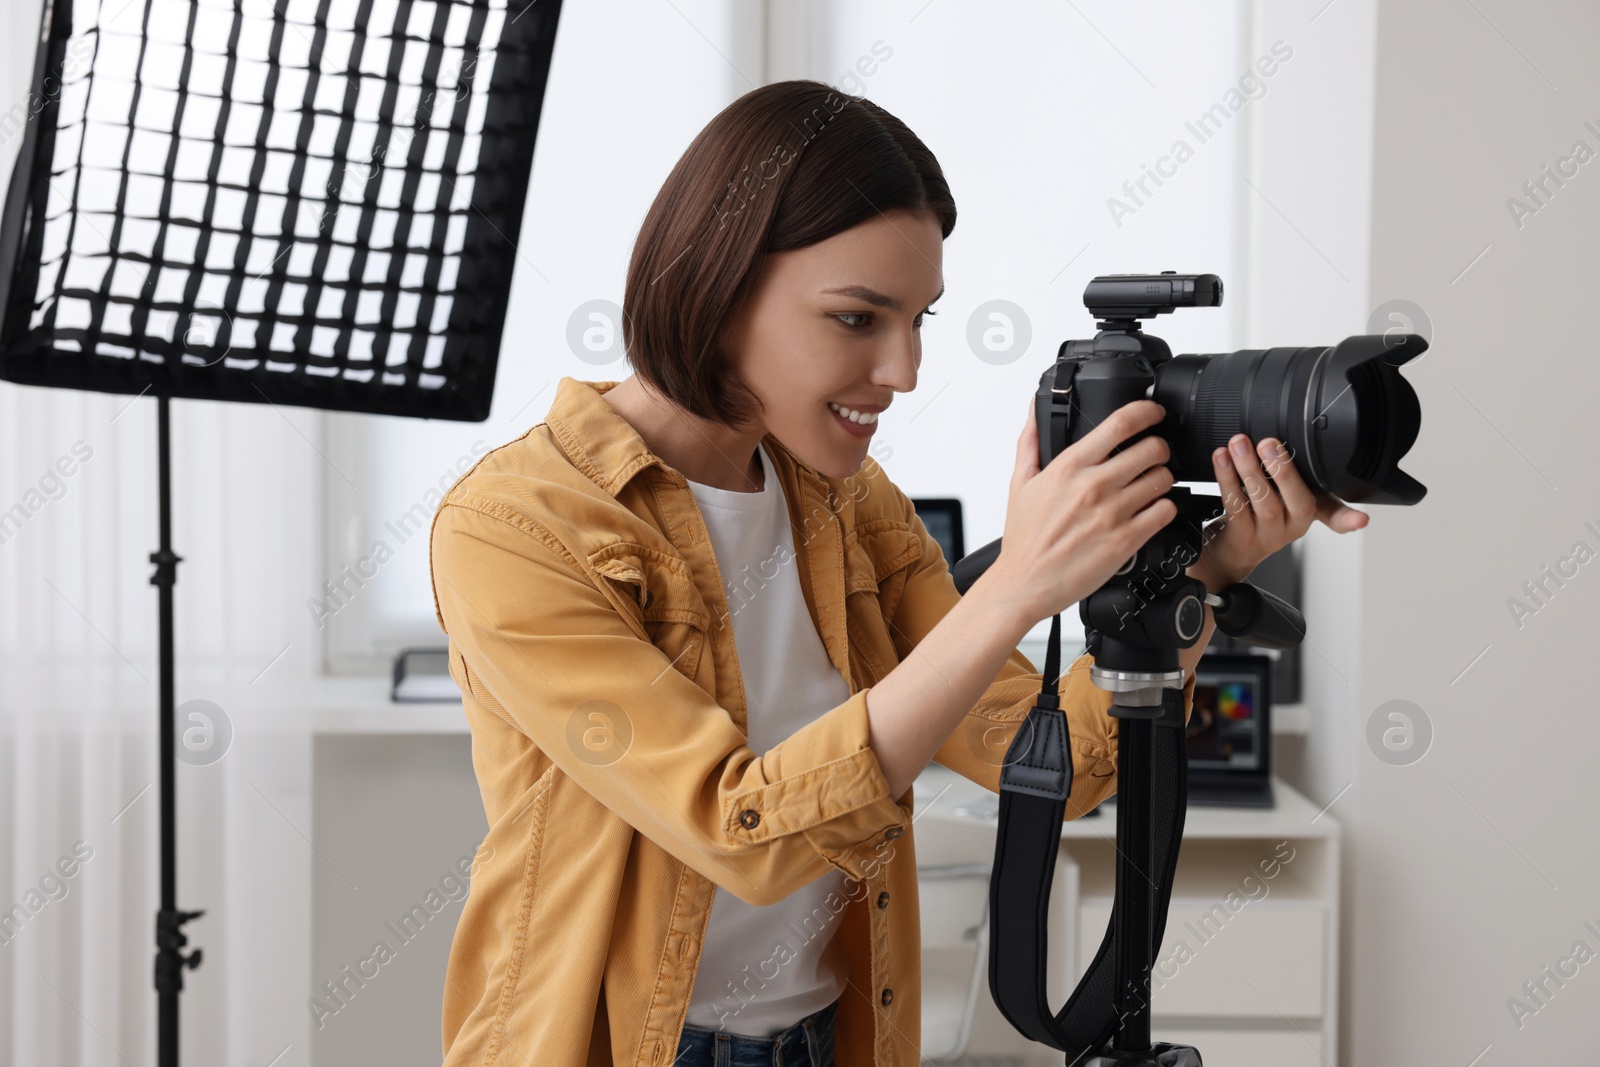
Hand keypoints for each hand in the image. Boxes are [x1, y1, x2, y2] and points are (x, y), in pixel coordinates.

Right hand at [986, 396, 1176, 625]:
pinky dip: (1165, 508)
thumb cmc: (1024, 538)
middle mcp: (1093, 486)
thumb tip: (1034, 408)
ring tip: (1151, 484)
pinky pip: (1165, 511)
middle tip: (1154, 454)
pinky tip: (1152, 510)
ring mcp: (1112, 513)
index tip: (1154, 412)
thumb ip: (1030, 441)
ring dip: (1162, 478)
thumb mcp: (1020, 483)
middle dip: (1159, 448)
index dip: (1147, 411)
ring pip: (1162, 479)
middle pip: (1151, 448)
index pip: (1120, 423)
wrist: (1025, 583)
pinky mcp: (1126, 540)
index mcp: (1069, 467)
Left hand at [1198, 433, 1368, 587]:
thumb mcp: (1282, 498)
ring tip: (1238, 444)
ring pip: (1264, 503)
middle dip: (1284, 470)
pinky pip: (1235, 506)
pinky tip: (1222, 459)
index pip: (1334, 514)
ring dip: (1249, 470)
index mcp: (1307, 514)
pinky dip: (1227, 479)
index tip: (1361, 519)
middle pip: (1298, 502)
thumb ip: (1288, 474)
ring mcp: (1268, 535)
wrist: (1229, 553)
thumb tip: (1284, 435)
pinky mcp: (1241, 537)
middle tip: (1268, 443)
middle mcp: (1292, 528)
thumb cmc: (1257, 516)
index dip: (1348, 517)